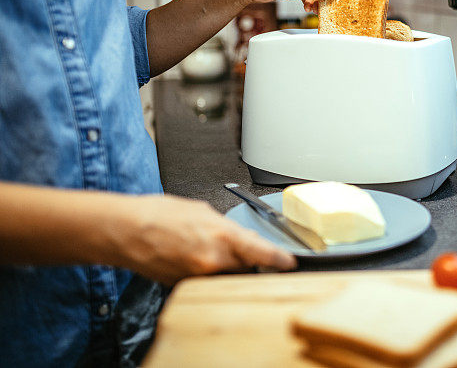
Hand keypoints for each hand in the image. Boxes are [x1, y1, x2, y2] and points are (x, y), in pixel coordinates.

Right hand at [110, 195, 295, 283]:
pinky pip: (205, 282)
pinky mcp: (184, 286)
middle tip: (239, 249)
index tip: (290, 263)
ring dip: (226, 267)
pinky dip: (206, 273)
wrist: (126, 231)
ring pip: (227, 277)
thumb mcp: (202, 211)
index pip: (262, 253)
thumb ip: (225, 227)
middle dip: (249, 261)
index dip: (280, 260)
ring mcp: (198, 276)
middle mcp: (213, 260)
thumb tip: (238, 236)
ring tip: (208, 250)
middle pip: (246, 268)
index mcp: (221, 236)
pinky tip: (193, 258)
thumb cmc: (159, 215)